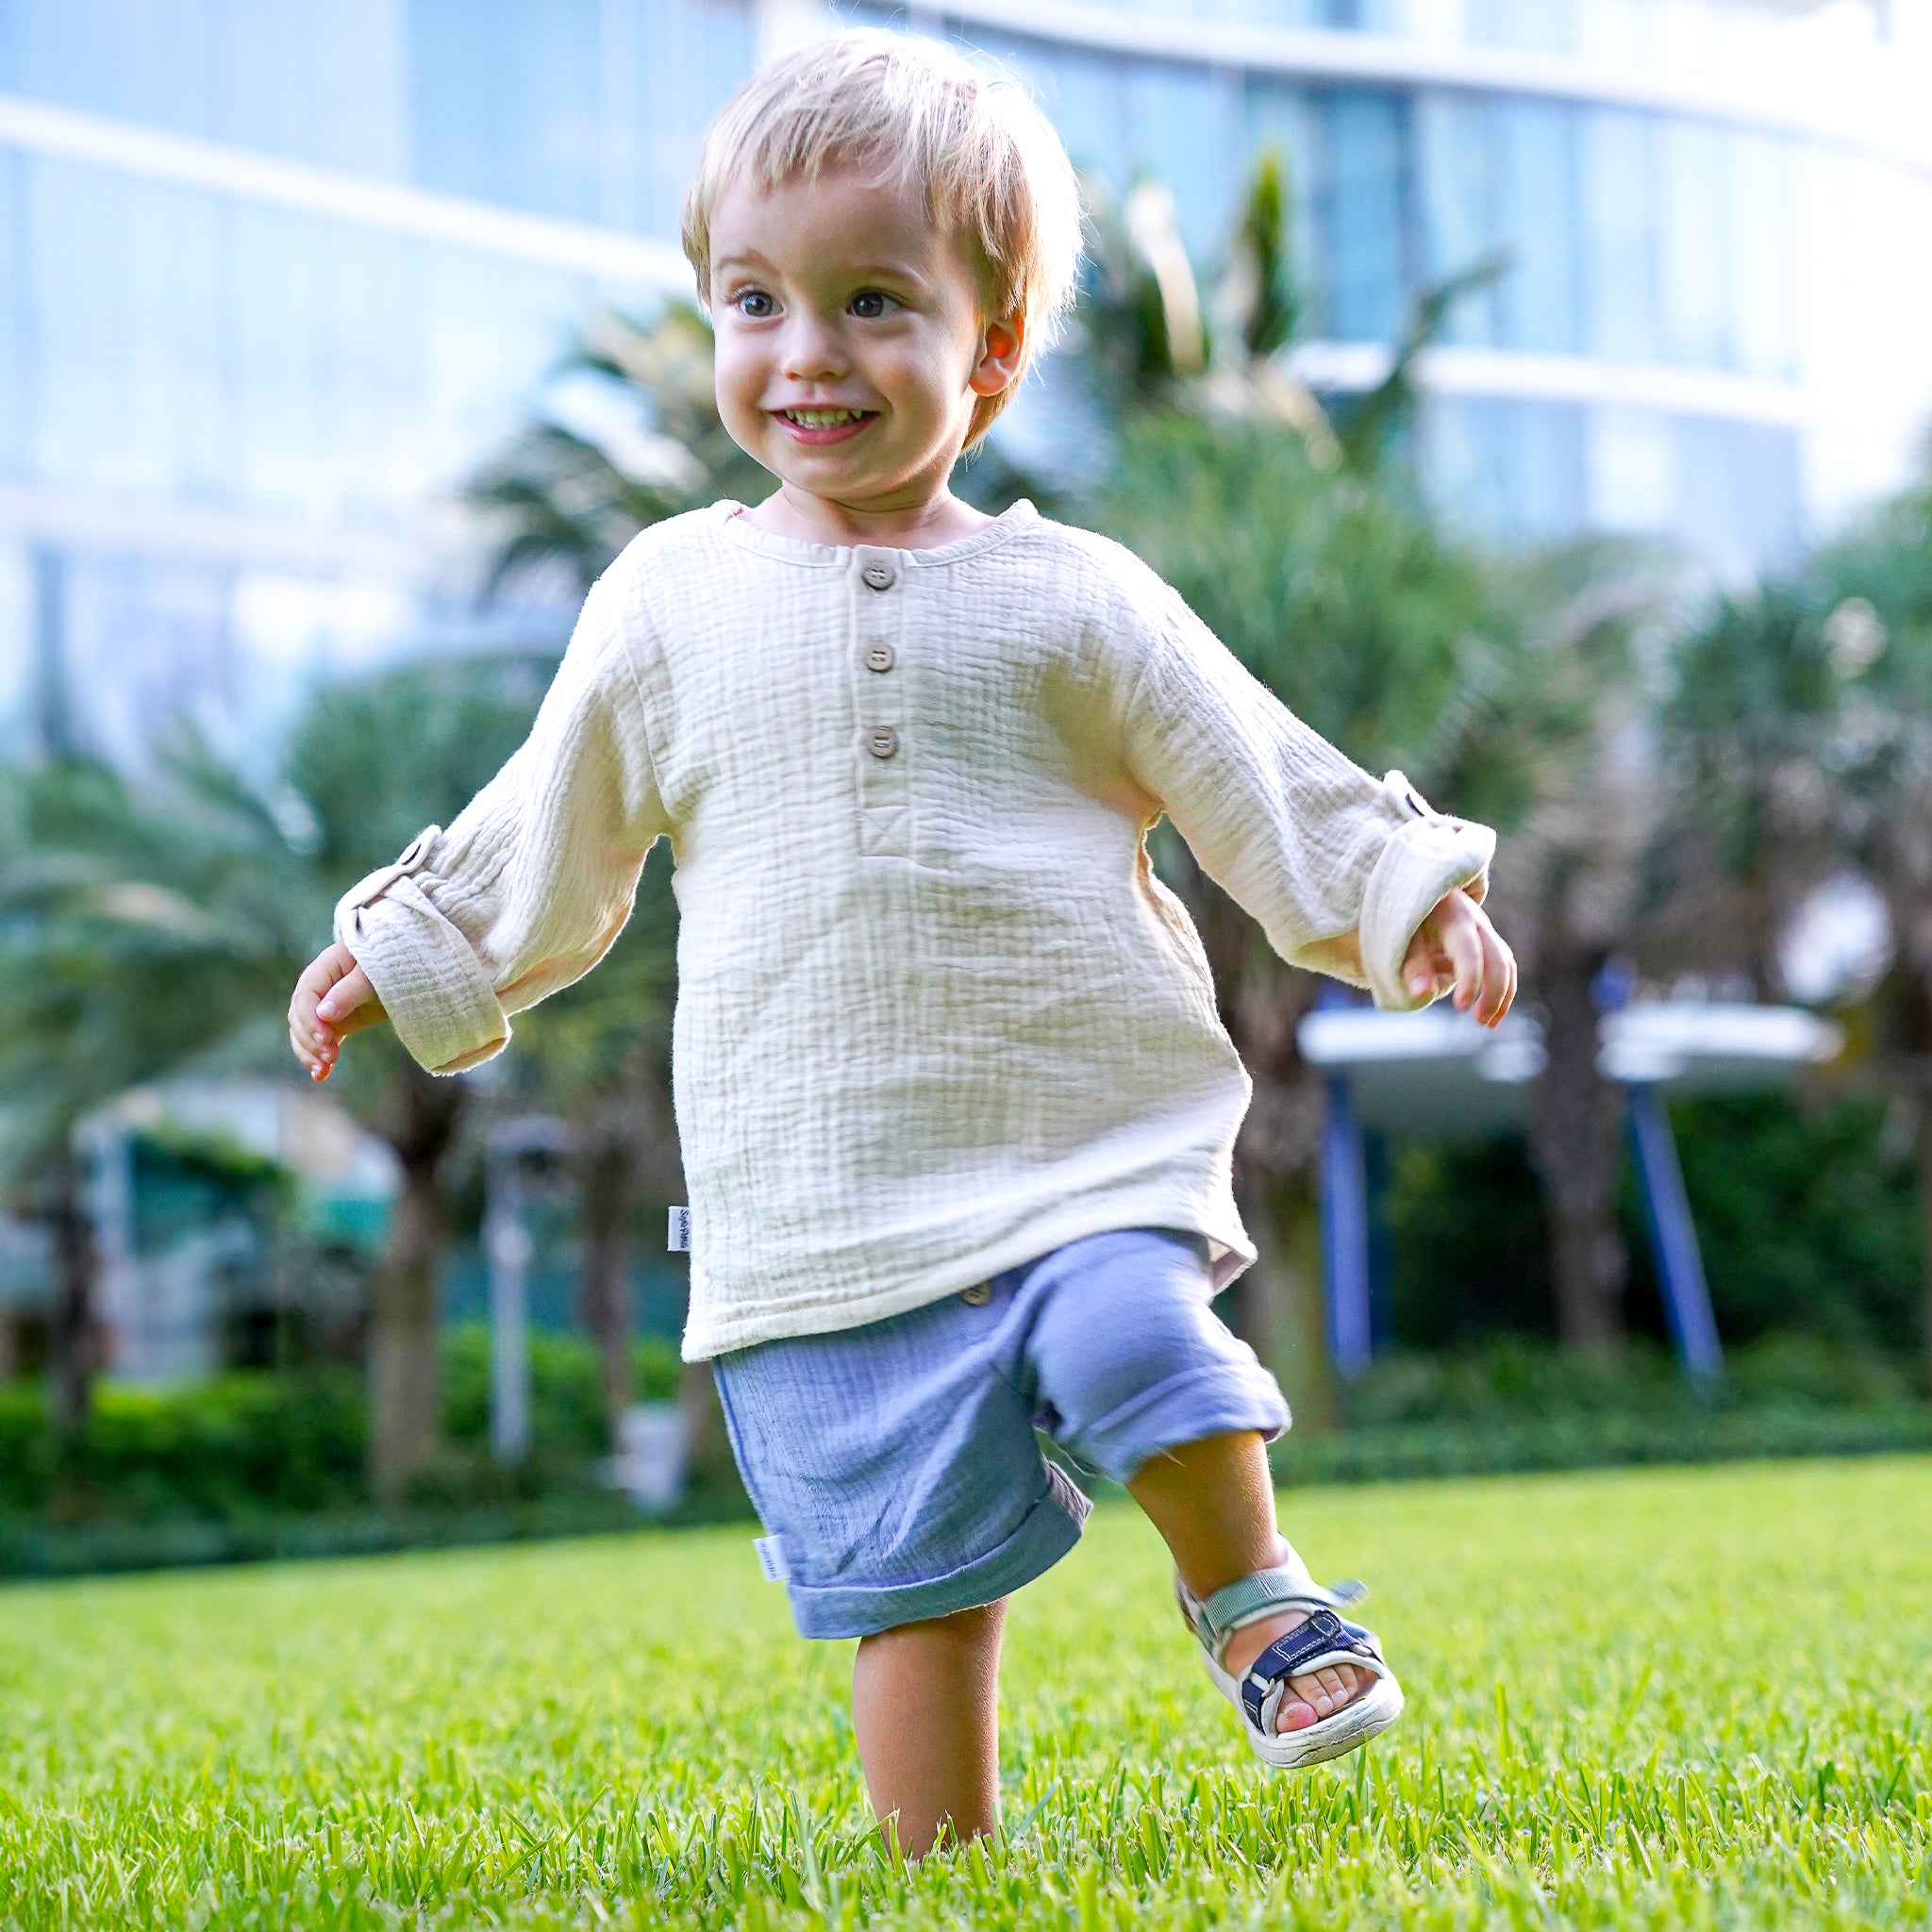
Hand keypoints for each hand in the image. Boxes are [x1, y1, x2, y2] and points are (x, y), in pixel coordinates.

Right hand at [288, 941, 386, 1081]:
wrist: (412, 970)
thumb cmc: (394, 963)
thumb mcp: (374, 975)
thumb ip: (350, 992)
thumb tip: (323, 1014)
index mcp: (326, 967)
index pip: (306, 995)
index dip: (310, 1018)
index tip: (325, 1038)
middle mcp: (321, 987)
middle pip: (300, 1016)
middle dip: (310, 1039)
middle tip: (330, 1057)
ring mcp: (327, 1006)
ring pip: (305, 1032)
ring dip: (310, 1053)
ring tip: (322, 1071)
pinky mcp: (338, 1022)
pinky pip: (321, 1041)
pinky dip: (319, 1057)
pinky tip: (322, 1075)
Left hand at [1401, 888, 1515, 1025]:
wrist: (1419, 896)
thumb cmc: (1407, 919)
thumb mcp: (1402, 938)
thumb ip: (1412, 964)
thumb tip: (1421, 993)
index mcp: (1453, 918)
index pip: (1469, 950)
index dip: (1469, 979)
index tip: (1461, 1008)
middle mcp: (1476, 922)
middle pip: (1497, 958)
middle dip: (1493, 992)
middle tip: (1479, 1021)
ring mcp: (1486, 930)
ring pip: (1506, 963)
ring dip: (1503, 995)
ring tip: (1488, 1024)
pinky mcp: (1488, 941)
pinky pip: (1505, 966)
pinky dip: (1503, 990)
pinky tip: (1492, 1015)